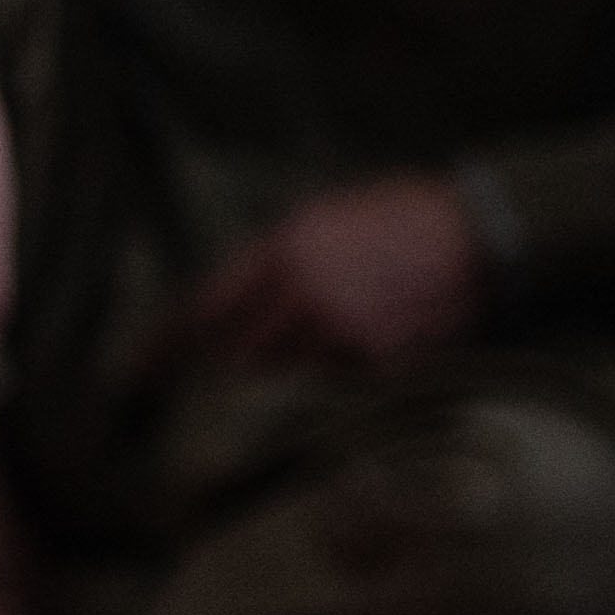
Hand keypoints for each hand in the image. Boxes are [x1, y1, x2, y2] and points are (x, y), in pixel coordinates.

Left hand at [176, 173, 486, 376]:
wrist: (478, 230)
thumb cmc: (400, 216)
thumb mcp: (325, 215)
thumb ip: (276, 257)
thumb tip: (233, 299)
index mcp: (282, 248)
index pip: (205, 307)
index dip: (166, 346)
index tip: (136, 374)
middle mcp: (302, 292)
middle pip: (236, 354)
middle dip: (217, 376)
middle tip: (200, 399)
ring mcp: (340, 331)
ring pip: (284, 375)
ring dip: (282, 377)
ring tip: (295, 373)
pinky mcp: (377, 361)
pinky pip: (335, 386)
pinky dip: (334, 381)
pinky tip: (354, 360)